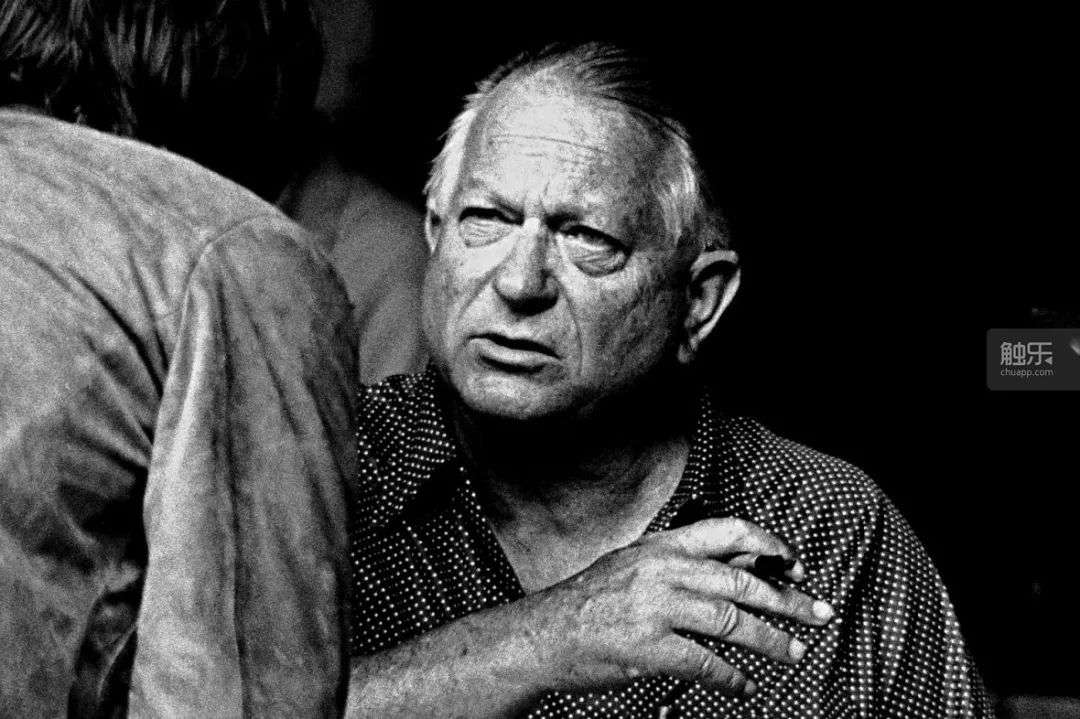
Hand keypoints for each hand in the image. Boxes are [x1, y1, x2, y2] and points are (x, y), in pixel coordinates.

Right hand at [521, 518, 833, 696]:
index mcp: (661, 546)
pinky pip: (705, 664)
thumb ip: (682, 563)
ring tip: (795, 652)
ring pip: (731, 623)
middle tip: (821, 614)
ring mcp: (655, 609)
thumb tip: (741, 568)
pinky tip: (746, 688)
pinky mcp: (648, 649)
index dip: (771, 547)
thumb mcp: (635, 564)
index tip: (796, 566)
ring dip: (771, 641)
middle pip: (741, 583)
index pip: (729, 533)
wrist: (544, 634)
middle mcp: (662, 571)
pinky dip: (732, 679)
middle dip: (788, 600)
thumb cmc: (591, 601)